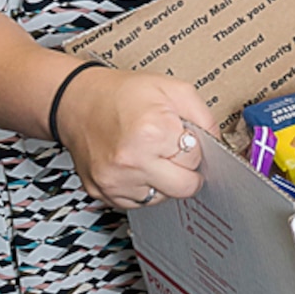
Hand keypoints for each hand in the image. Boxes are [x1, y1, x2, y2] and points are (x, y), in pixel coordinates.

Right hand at [55, 66, 212, 212]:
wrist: (76, 102)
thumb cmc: (122, 94)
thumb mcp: (173, 90)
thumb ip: (204, 117)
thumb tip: (217, 144)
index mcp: (152, 132)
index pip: (196, 158)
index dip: (194, 145)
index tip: (182, 136)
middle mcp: (132, 161)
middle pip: (184, 187)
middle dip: (185, 169)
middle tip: (173, 150)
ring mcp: (115, 181)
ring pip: (163, 198)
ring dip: (164, 180)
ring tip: (150, 154)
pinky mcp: (102, 193)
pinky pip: (139, 203)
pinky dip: (144, 188)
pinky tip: (137, 165)